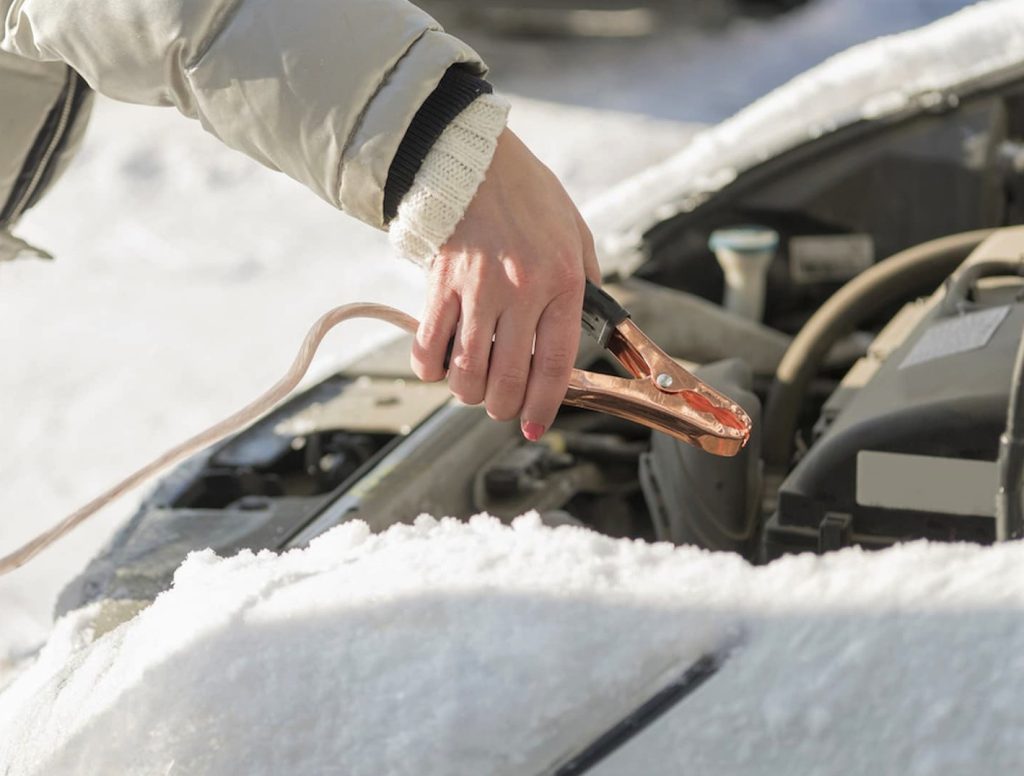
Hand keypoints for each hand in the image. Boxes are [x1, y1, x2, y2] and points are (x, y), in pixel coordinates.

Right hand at [410, 128, 600, 440]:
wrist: (474, 158)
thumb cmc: (530, 196)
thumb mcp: (576, 234)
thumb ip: (586, 283)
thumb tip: (589, 327)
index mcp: (561, 283)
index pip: (555, 364)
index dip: (543, 406)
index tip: (533, 426)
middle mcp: (520, 292)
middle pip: (507, 379)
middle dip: (502, 408)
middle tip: (501, 407)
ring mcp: (476, 290)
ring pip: (466, 373)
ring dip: (467, 393)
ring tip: (472, 385)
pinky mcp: (440, 285)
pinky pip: (429, 345)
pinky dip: (430, 368)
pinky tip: (439, 365)